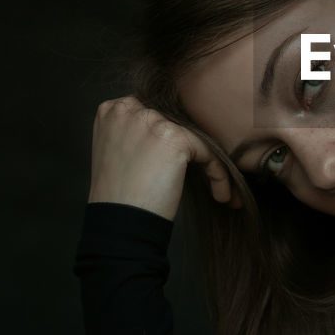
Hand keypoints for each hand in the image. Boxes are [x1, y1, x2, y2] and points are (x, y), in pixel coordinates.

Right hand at [87, 95, 240, 221]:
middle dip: (197, 147)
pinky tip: (221, 194)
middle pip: (179, 119)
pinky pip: (208, 150)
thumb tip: (179, 127)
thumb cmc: (121, 196)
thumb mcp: (120, 152)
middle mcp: (128, 108)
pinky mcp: (173, 137)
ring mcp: (150, 120)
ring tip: (220, 190)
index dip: (178, 136)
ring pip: (196, 135)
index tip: (191, 161)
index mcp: (113, 110)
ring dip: (213, 163)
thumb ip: (140, 131)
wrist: (120, 225)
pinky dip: (219, 173)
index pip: (158, 111)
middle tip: (211, 172)